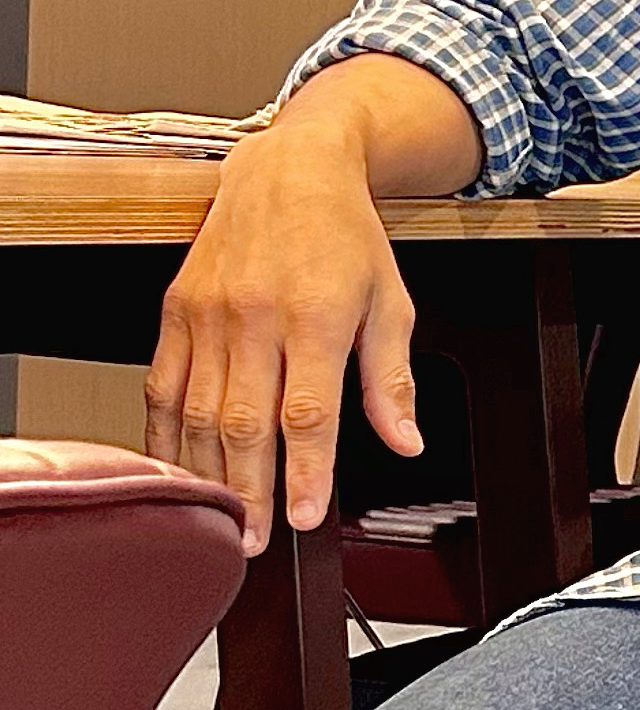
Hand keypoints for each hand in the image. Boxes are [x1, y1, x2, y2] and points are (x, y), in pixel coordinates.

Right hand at [147, 104, 423, 554]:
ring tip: (222, 520)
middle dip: (250, 490)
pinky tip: (177, 470)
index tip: (304, 517)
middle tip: (256, 540)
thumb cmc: (347, 237)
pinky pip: (163, 383)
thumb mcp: (391, 302)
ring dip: (206, 473)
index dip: (304, 471)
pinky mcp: (176, 308)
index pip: (306, 412)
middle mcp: (255, 315)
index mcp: (315, 315)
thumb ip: (392, 379)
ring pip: (197, 411)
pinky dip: (165, 433)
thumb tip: (407, 442)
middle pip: (243, 422)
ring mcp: (208, 312)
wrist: (289, 169)